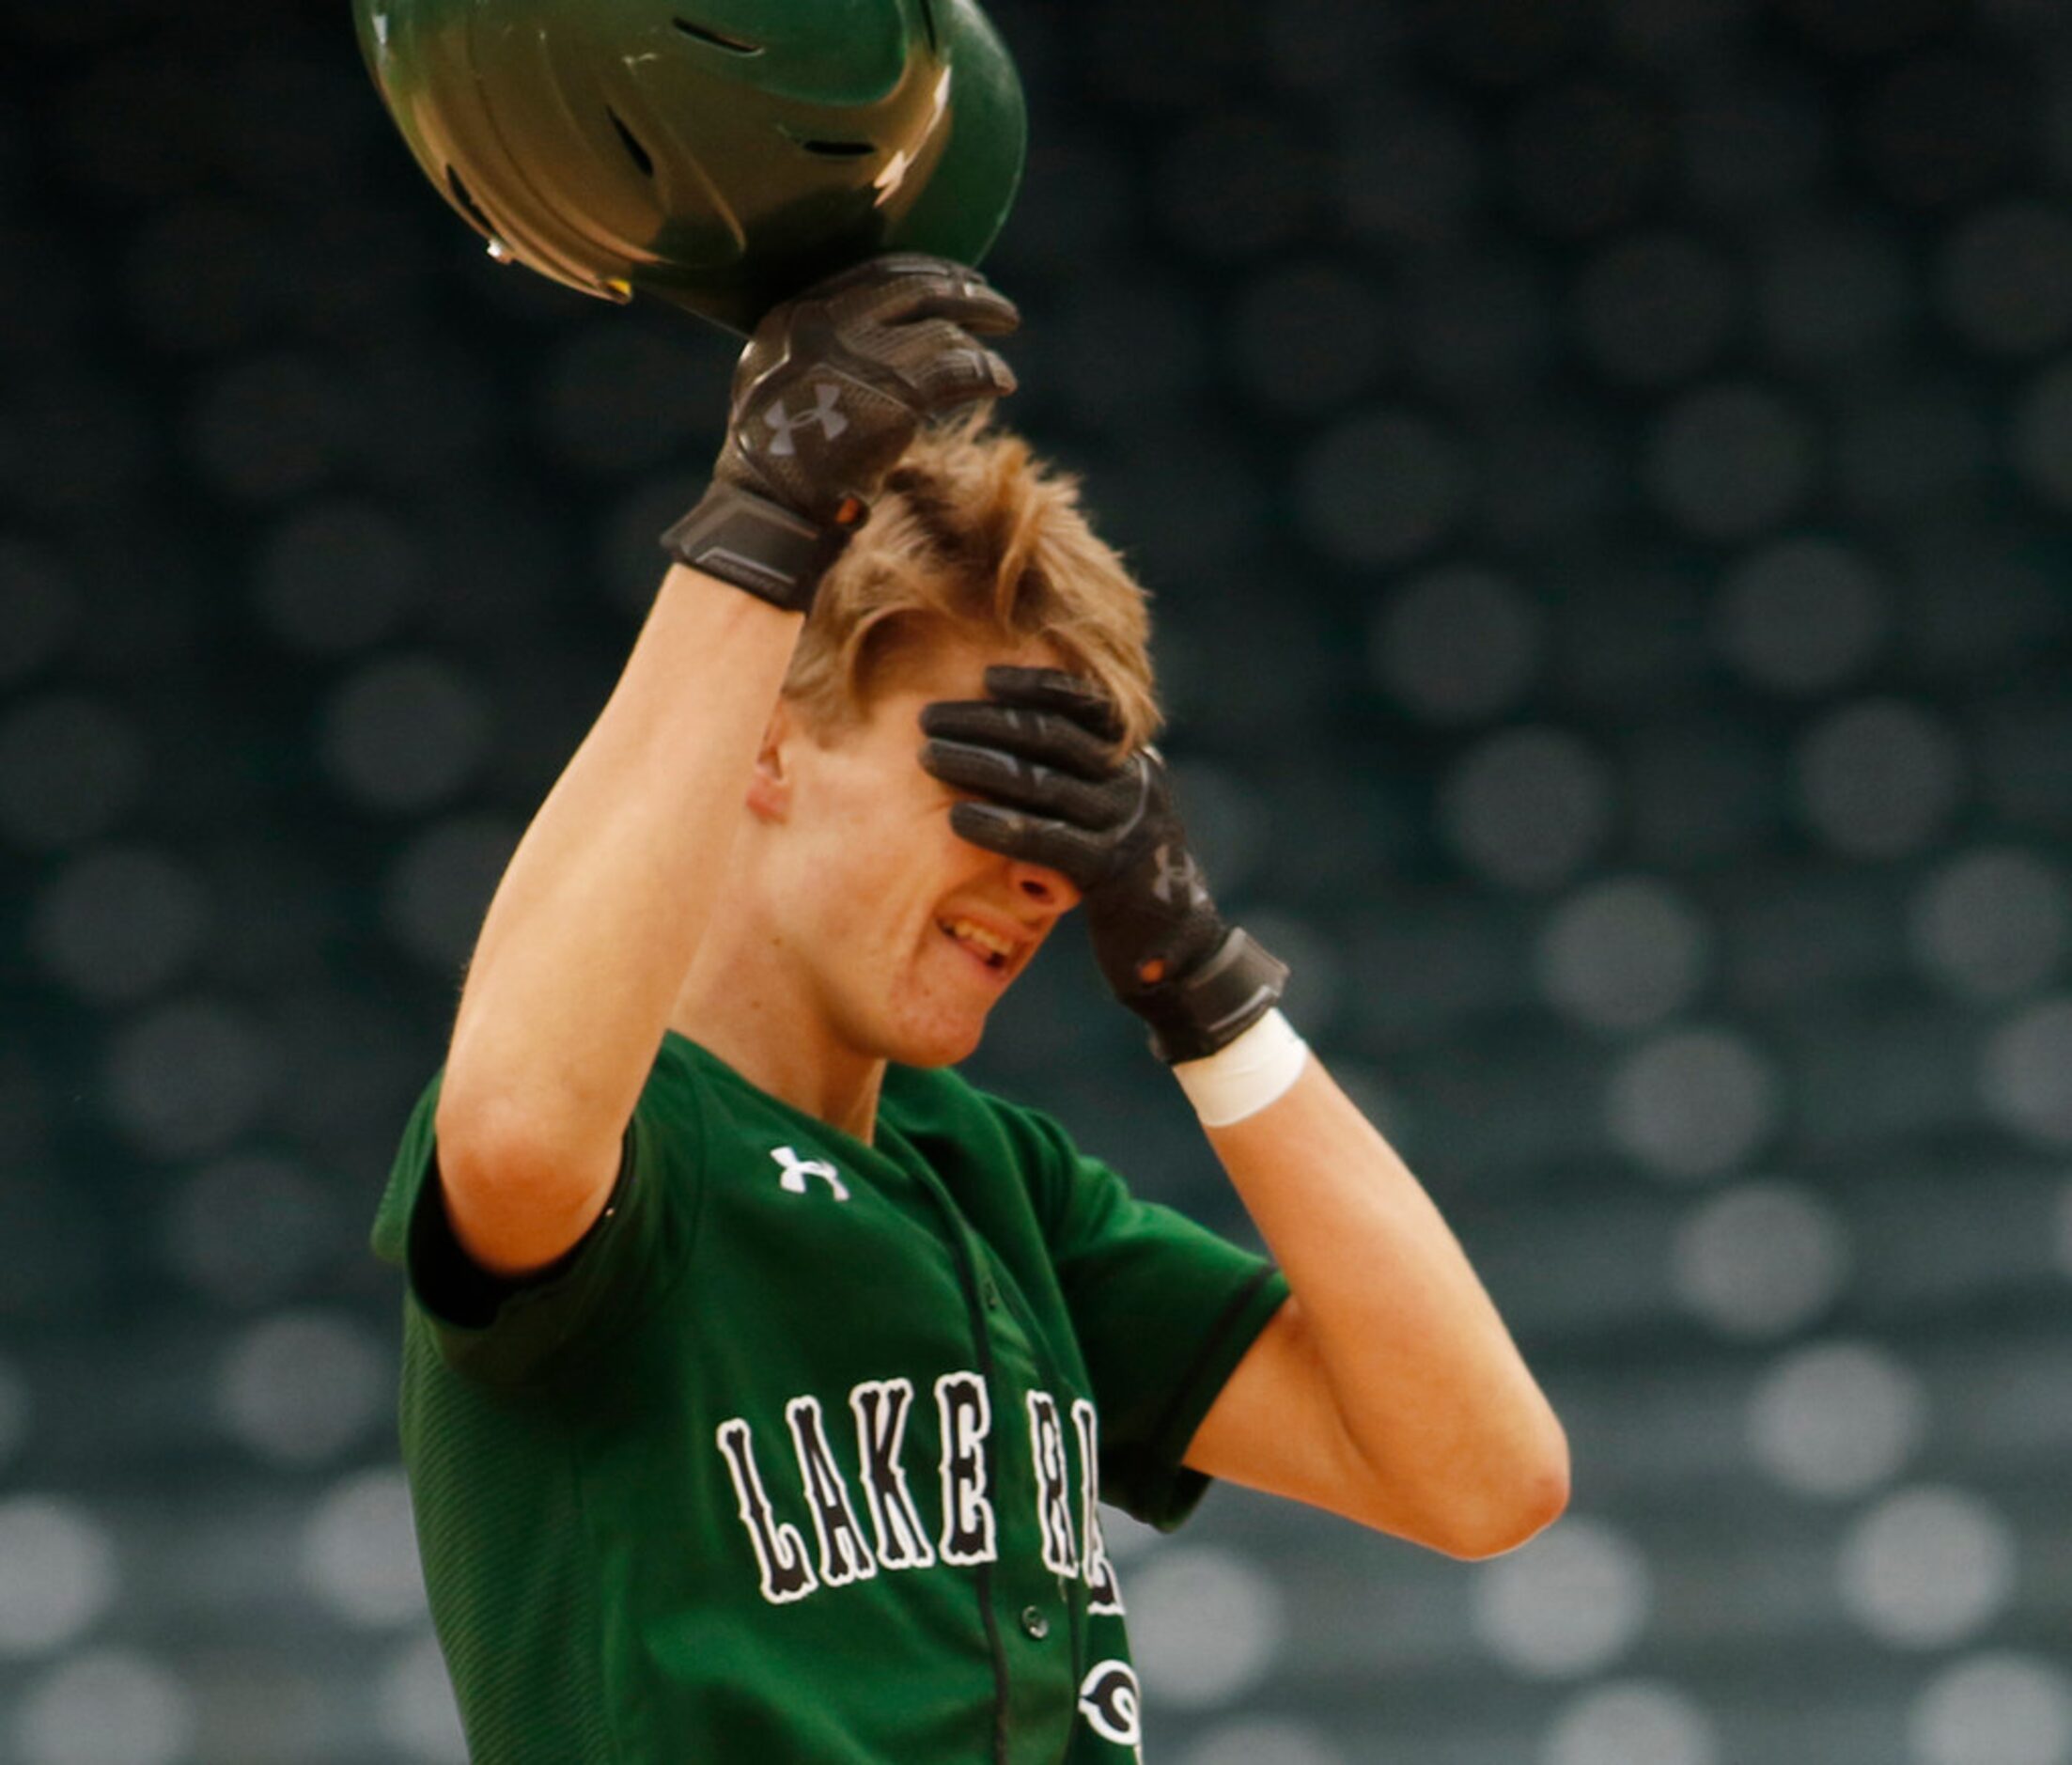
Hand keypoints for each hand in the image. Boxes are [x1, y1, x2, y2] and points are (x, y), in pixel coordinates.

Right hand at [663, 254, 1018, 611]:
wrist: (771, 506)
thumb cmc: (777, 460)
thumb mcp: (779, 383)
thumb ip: (820, 350)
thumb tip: (879, 337)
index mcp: (796, 314)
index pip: (876, 272)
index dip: (925, 270)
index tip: (956, 277)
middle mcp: (828, 323)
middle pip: (915, 289)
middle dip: (964, 291)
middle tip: (997, 306)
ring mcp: (861, 355)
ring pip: (943, 330)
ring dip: (981, 341)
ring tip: (1002, 357)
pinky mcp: (895, 392)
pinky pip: (960, 368)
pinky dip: (988, 373)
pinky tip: (1003, 382)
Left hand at [919, 667, 1286, 1061]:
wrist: (1175, 944)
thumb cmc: (1122, 875)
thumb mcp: (1110, 813)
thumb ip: (1079, 776)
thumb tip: (1010, 734)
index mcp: (1135, 760)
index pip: (1086, 704)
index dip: (1035, 685)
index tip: (985, 677)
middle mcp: (1136, 783)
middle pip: (1052, 735)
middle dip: (985, 720)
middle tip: (929, 718)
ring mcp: (1126, 825)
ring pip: (1041, 782)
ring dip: (976, 764)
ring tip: (927, 756)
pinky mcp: (1110, 871)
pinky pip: (1044, 839)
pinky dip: (997, 825)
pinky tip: (956, 819)